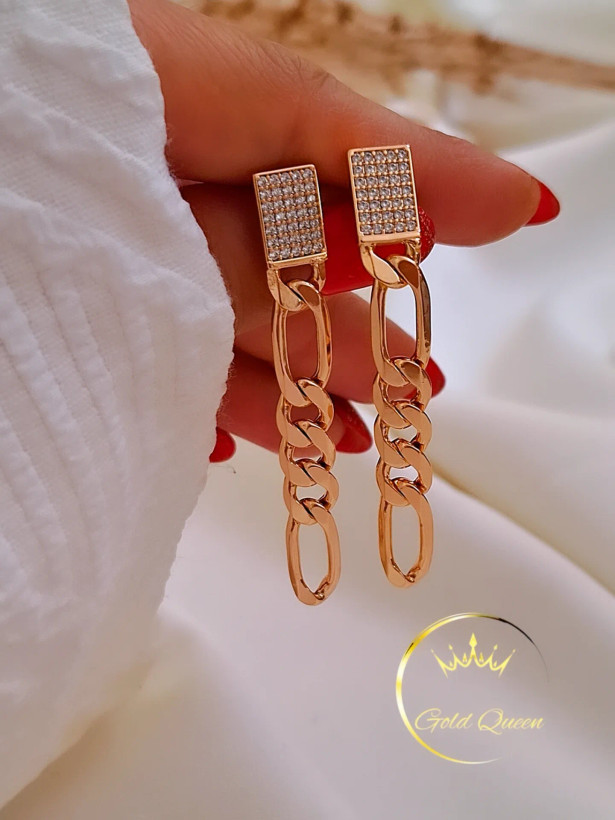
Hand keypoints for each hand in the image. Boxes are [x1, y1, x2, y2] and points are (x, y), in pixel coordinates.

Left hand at [129, 0, 558, 458]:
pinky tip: (227, 442)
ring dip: (288, 399)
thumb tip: (515, 202)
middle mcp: (180, 201)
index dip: (394, 263)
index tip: (445, 322)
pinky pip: (149, 371)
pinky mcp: (89, 318)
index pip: (332, 209)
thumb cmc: (109, 85)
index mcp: (229, 138)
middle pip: (285, 291)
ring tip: (346, 445)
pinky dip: (191, 409)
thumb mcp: (265, 105)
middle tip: (412, 397)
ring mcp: (130, 264)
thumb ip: (383, 159)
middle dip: (349, 351)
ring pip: (223, 342)